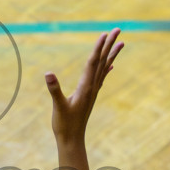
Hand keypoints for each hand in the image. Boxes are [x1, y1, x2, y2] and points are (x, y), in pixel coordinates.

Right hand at [44, 29, 123, 145]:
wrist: (72, 140)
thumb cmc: (64, 124)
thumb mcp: (58, 106)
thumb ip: (54, 90)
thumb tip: (48, 74)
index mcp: (85, 87)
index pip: (93, 62)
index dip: (98, 47)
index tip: (104, 33)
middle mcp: (92, 87)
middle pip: (102, 61)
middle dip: (109, 44)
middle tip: (118, 29)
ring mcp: (93, 91)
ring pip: (105, 67)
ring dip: (112, 54)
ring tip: (121, 42)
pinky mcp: (90, 96)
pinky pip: (101, 78)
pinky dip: (107, 69)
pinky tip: (111, 65)